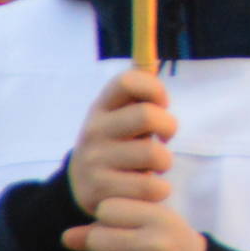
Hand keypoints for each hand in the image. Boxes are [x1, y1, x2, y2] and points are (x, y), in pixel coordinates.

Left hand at [63, 196, 206, 250]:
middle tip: (125, 250)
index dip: (110, 218)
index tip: (127, 226)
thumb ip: (106, 225)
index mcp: (160, 218)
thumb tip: (65, 237)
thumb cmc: (169, 244)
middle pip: (97, 239)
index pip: (107, 208)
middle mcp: (156, 243)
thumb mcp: (148, 224)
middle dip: (104, 246)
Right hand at [68, 69, 174, 215]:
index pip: (128, 80)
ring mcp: (94, 161)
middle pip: (147, 115)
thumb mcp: (119, 116)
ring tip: (155, 168)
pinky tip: (149, 188)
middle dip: (168, 127)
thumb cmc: (116, 144)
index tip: (161, 105)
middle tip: (165, 139)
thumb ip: (138, 96)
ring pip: (154, 155)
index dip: (154, 88)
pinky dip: (159, 190)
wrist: (80, 188)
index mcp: (102, 107)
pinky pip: (149, 186)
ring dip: (165, 163)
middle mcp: (94, 130)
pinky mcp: (99, 190)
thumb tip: (153, 60)